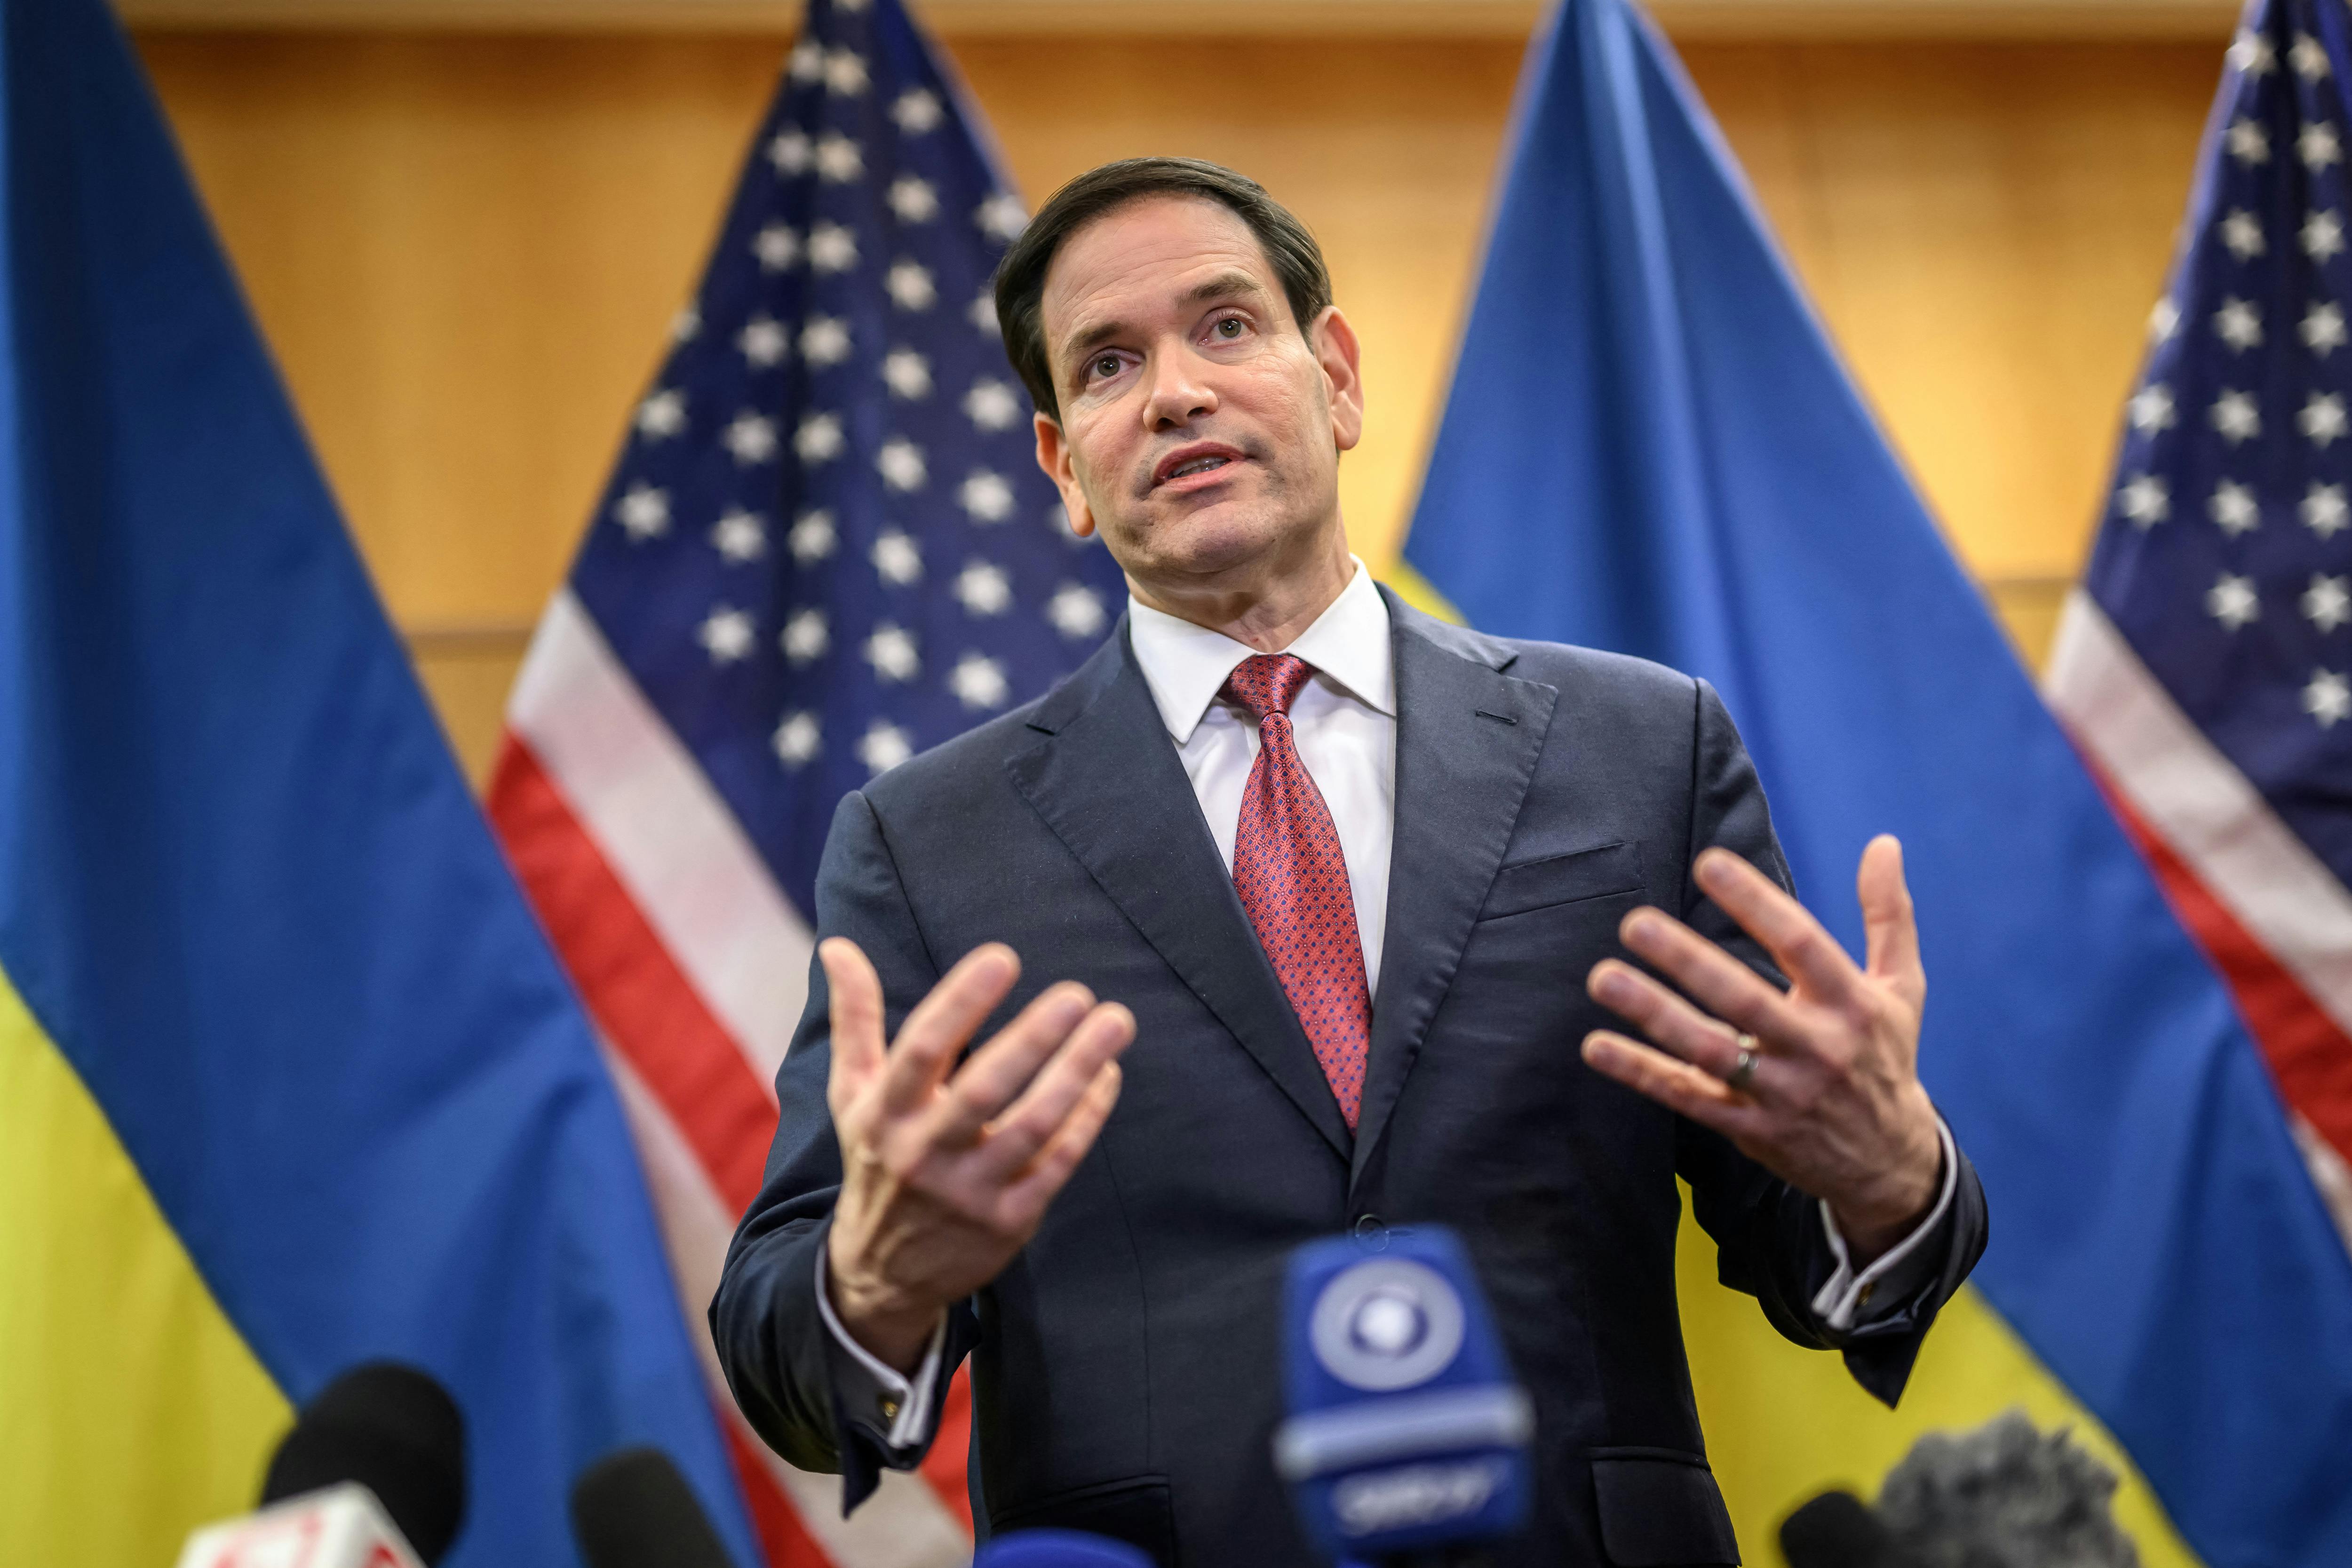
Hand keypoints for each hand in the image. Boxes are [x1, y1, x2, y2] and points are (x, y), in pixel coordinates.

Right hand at [822, 938, 1132, 1371]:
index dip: (961, 1002)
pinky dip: (1088, 1117)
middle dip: (1034, 1038)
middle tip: (1078, 994)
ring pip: (1033, 1126)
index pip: (922, 1049)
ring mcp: (970, 1191)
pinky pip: (1058, 1162)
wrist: (883, 1274)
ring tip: (1115, 1022)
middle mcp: (924, 1153)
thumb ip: (855, 1019)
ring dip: (1078, 1072)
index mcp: (884, 1114)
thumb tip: (839, 945)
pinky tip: (1108, 1075)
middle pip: (984, 1090)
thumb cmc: (877, 1160)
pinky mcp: (1010, 1220)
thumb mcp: (854, 1095)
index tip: (1003, 956)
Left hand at [1581, 835, 1941, 1260]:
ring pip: (1709, 1052)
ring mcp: (1781, 1093)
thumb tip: (1883, 842)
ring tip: (1602, 977)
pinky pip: (1688, 1099)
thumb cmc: (1884, 1056)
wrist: (1888, 1161)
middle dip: (1689, 961)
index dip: (1756, 902)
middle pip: (1746, 999)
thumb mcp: (1902, 988)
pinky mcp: (1749, 1130)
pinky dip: (1641, 1072)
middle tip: (1635, 923)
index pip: (1801, 942)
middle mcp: (1817, 1048)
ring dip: (1653, 1015)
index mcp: (1852, 1004)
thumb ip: (1889, 916)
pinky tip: (1596, 1046)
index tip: (1709, 863)